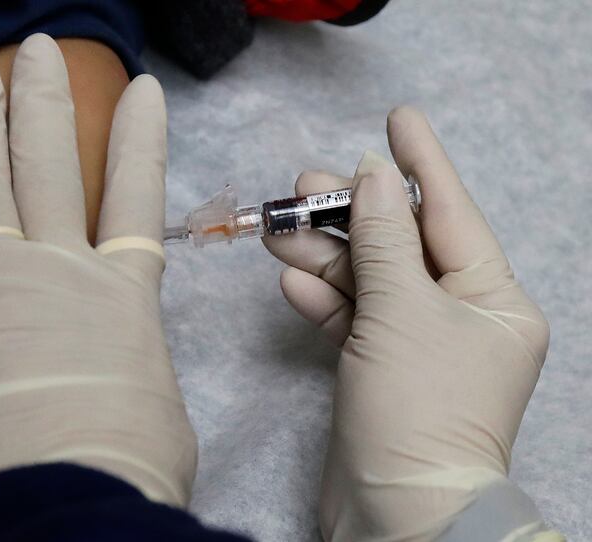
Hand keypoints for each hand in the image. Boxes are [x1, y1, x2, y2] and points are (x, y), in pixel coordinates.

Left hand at [0, 34, 195, 537]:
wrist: (65, 505)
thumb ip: (131, 364)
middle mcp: (58, 274)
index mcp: (121, 295)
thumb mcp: (154, 404)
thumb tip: (119, 366)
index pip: (136, 195)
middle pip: (50, 167)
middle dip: (43, 102)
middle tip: (36, 52)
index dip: (140, 139)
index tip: (143, 92)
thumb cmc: (126, 464)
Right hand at [264, 107, 548, 539]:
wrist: (395, 514)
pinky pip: (352, 321)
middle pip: (400, 246)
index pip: (450, 213)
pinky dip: (324, 301)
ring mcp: (416, 345)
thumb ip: (382, 239)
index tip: (397, 117)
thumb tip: (372, 175)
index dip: (422, 162)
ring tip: (281, 227)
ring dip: (324, 256)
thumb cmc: (418, 407)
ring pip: (367, 282)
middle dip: (351, 214)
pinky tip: (292, 282)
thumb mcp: (402, 310)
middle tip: (305, 182)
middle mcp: (459, 318)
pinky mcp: (378, 370)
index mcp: (492, 300)